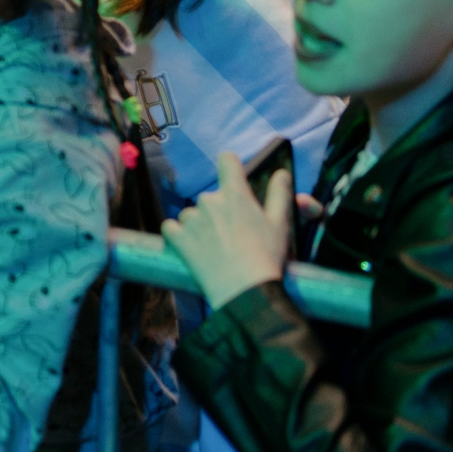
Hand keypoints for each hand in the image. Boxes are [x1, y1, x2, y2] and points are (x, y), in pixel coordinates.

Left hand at [161, 153, 291, 307]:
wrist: (245, 291)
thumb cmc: (266, 257)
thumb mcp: (280, 224)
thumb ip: (280, 194)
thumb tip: (281, 173)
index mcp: (235, 194)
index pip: (227, 160)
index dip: (230, 166)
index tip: (232, 176)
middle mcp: (209, 200)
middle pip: (210, 197)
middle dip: (218, 212)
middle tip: (232, 236)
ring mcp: (191, 219)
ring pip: (191, 215)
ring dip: (199, 226)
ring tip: (215, 249)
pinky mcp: (178, 238)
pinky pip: (171, 228)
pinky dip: (179, 237)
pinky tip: (193, 250)